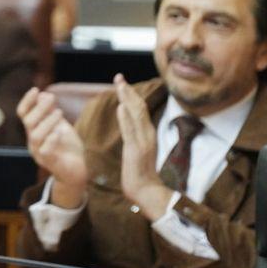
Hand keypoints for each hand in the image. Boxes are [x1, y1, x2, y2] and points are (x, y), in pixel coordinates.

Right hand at [16, 87, 87, 206]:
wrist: (78, 169)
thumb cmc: (67, 146)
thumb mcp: (60, 125)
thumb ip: (51, 112)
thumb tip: (44, 94)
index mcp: (33, 130)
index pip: (23, 113)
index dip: (27, 101)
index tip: (36, 89)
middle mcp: (33, 141)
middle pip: (28, 122)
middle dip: (39, 108)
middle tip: (52, 98)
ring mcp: (39, 153)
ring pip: (35, 135)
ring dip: (47, 121)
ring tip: (59, 112)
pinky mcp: (50, 163)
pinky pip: (45, 151)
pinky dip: (51, 140)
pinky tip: (59, 132)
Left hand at [114, 74, 171, 219]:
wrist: (146, 190)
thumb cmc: (140, 172)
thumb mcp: (137, 148)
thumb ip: (134, 134)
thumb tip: (126, 119)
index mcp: (147, 133)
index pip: (140, 109)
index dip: (131, 95)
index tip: (123, 83)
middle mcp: (147, 134)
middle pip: (139, 107)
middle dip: (128, 91)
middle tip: (118, 77)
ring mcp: (143, 142)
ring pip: (136, 116)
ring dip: (127, 99)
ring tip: (120, 85)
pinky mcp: (136, 151)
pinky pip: (130, 132)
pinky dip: (125, 119)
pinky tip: (120, 108)